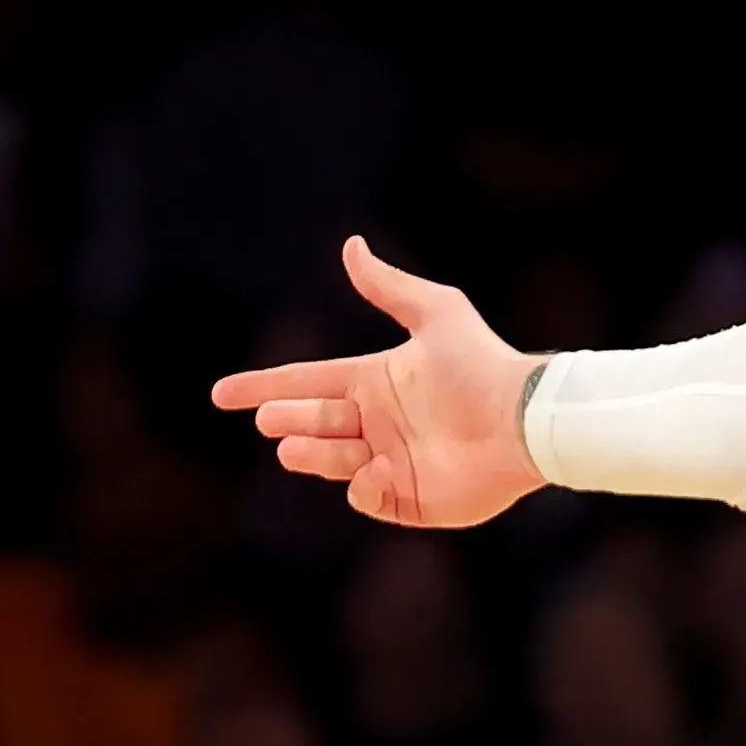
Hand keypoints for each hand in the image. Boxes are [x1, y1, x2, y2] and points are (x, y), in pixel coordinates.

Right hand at [211, 236, 546, 527]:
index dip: (265, 386)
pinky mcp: (412, 501)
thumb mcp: (436, 313)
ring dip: (310, 453)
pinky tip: (377, 468)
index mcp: (377, 382)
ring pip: (332, 461)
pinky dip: (363, 485)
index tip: (221, 394)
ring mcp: (393, 464)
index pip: (308, 383)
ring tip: (291, 445)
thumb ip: (389, 287)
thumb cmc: (482, 364)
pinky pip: (369, 496)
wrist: (523, 420)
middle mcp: (380, 423)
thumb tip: (351, 245)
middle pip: (315, 423)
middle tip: (270, 420)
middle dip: (288, 421)